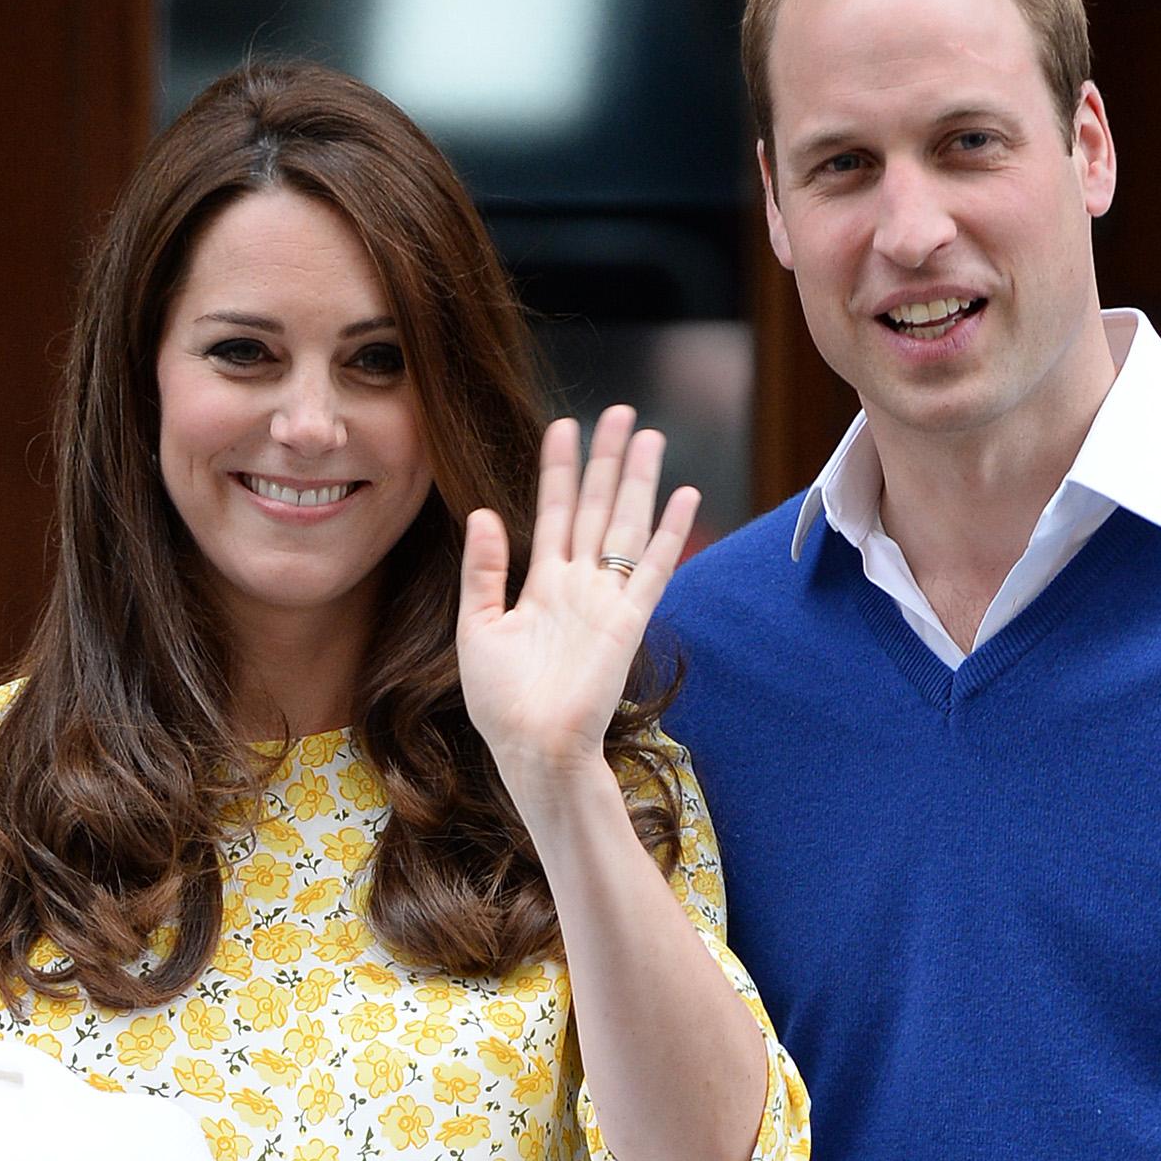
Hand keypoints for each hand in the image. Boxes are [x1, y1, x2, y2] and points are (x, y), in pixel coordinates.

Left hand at [455, 406, 699, 824]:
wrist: (534, 749)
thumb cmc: (502, 703)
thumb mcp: (477, 629)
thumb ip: (483, 571)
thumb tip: (485, 512)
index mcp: (540, 586)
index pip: (554, 512)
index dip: (559, 469)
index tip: (564, 426)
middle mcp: (577, 585)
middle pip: (597, 507)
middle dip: (607, 459)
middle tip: (620, 411)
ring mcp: (606, 601)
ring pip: (626, 525)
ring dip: (639, 480)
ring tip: (649, 434)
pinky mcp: (628, 621)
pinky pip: (654, 568)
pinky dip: (670, 532)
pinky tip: (684, 496)